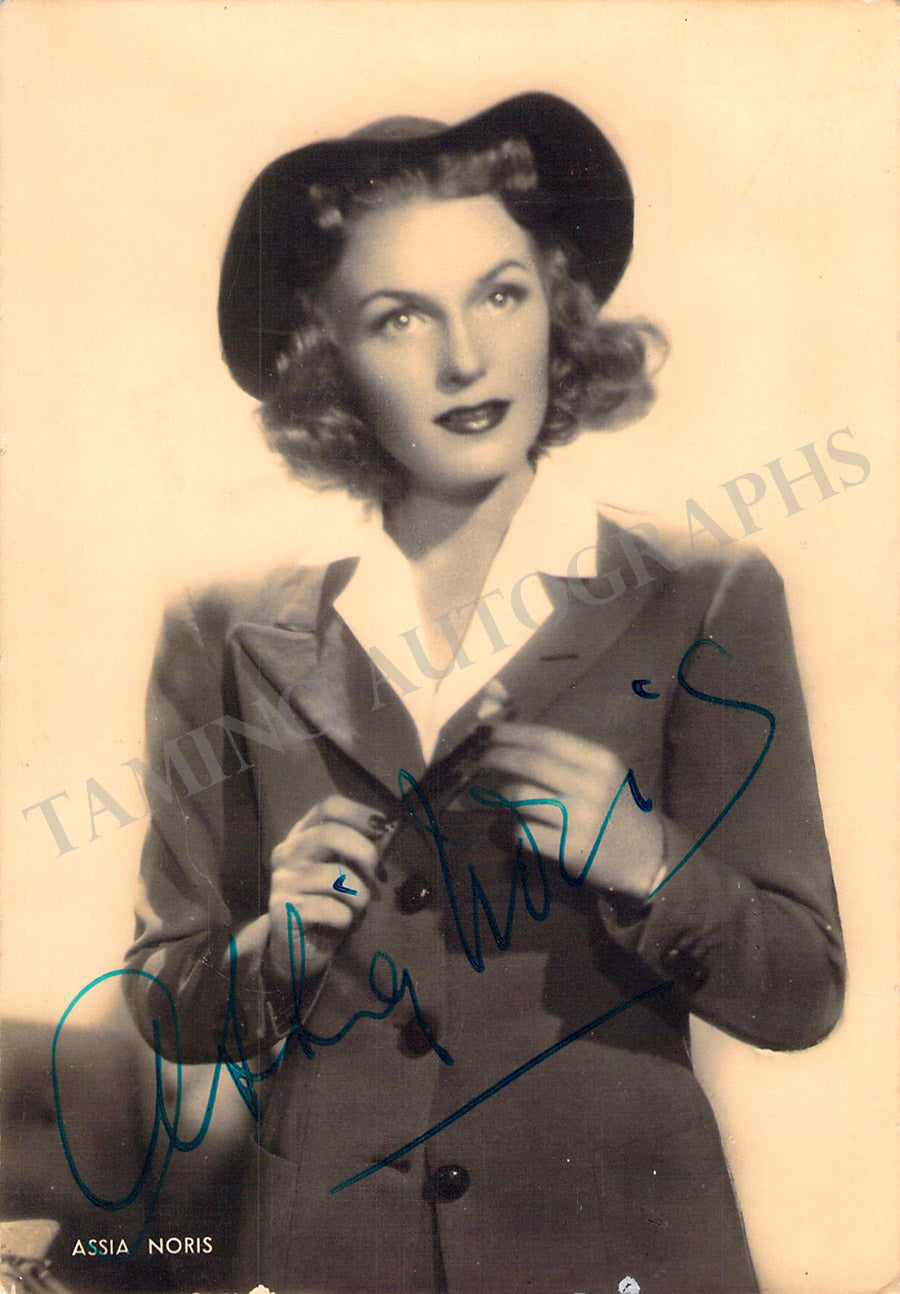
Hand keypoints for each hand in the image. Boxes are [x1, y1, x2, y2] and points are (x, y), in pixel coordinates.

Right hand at [267, 795, 389, 980]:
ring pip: (337, 877)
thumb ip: (357, 849)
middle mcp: (287, 852)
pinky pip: (333, 909)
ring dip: (360, 896)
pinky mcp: (282, 909)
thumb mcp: (343, 870)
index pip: (328, 807)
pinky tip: (340, 923)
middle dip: (364, 852)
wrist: (299, 947)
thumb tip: (386, 831)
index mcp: (302, 835)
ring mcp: (282, 880)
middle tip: (376, 875)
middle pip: (330, 833)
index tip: (382, 828)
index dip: (359, 813)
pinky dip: (347, 919)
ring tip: (356, 907)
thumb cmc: (329, 902)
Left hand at [475, 722, 663, 899]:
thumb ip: (565, 755)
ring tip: (499, 793)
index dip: (512, 733)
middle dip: (498, 757)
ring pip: (522, 795)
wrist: (647, 855)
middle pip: (530, 763)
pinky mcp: (570, 849)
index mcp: (599, 761)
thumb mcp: (602, 773)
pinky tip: (510, 824)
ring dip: (502, 792)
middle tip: (480, 758)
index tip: (488, 732)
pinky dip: (510, 826)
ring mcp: (580, 819)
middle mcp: (591, 786)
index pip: (547, 738)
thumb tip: (514, 736)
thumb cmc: (617, 807)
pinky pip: (524, 832)